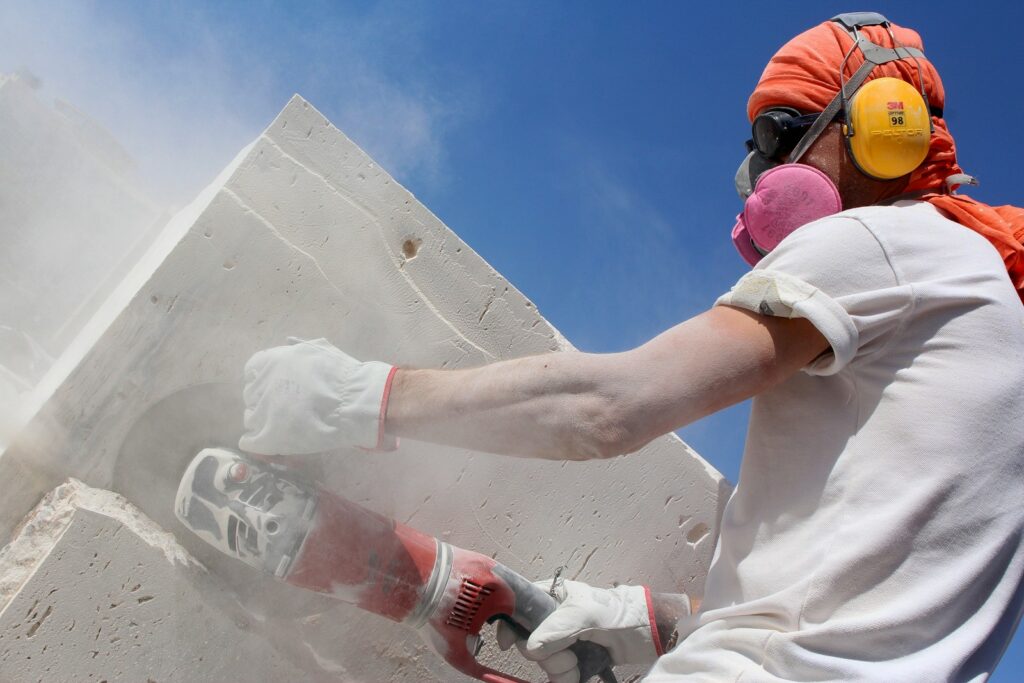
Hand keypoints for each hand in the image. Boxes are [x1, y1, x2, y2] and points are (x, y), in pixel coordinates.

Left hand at [238, 338, 396, 454]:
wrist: (352, 402)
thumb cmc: (338, 374)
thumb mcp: (318, 349)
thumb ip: (298, 346)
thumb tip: (287, 341)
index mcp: (268, 363)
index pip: (252, 373)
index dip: (266, 381)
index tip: (281, 388)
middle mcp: (259, 386)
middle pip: (251, 397)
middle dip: (265, 401)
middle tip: (286, 407)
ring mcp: (261, 414)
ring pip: (251, 419)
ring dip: (264, 422)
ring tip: (284, 425)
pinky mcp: (267, 438)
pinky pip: (251, 442)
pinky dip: (260, 442)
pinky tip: (275, 441)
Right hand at [496, 580, 660, 682]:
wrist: (647, 634)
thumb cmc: (618, 612)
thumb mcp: (585, 614)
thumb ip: (556, 629)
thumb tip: (530, 648)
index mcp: (552, 596)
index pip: (519, 607)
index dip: (511, 624)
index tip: (508, 643)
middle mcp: (554, 619)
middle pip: (530, 642)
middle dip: (548, 654)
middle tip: (568, 651)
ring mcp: (564, 641)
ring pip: (544, 662)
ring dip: (561, 668)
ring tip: (579, 663)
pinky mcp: (574, 660)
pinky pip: (559, 675)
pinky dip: (568, 678)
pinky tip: (581, 674)